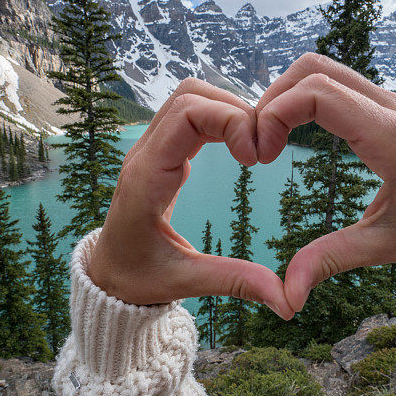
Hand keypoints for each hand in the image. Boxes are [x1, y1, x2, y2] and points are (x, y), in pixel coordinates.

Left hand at [88, 78, 293, 318]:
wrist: (108, 276)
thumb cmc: (138, 278)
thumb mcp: (186, 281)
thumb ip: (236, 282)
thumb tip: (287, 300)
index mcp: (146, 178)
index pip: (186, 114)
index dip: (229, 120)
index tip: (254, 157)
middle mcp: (145, 154)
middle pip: (189, 95)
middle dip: (233, 109)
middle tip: (262, 146)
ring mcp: (150, 149)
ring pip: (188, 98)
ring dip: (227, 110)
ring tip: (254, 144)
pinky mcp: (160, 152)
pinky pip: (189, 115)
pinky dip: (218, 119)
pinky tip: (239, 145)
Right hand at [256, 53, 395, 312]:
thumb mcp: (382, 247)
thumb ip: (331, 261)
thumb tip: (286, 295)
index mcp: (393, 139)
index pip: (319, 94)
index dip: (275, 114)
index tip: (260, 156)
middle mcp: (392, 108)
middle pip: (313, 69)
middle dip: (272, 100)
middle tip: (257, 145)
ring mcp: (390, 99)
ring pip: (322, 67)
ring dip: (285, 95)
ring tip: (268, 137)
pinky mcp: (385, 103)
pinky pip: (335, 80)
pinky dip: (302, 96)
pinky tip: (290, 132)